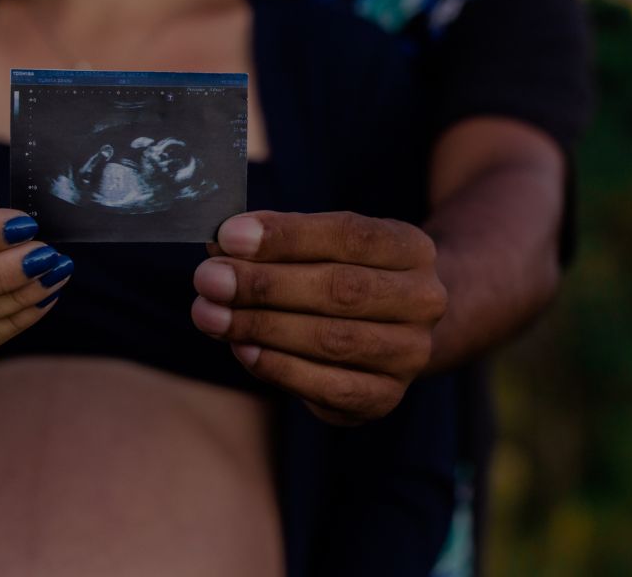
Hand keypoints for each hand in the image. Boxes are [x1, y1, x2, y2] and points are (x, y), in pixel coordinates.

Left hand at [192, 211, 446, 424]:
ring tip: (209, 314)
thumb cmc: (341, 274)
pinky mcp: (384, 397)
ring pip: (333, 340)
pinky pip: (329, 387)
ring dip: (262, 327)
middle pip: (341, 289)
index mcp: (411, 248)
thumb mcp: (319, 244)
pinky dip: (279, 368)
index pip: (349, 235)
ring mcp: (410, 354)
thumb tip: (222, 245)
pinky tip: (242, 349)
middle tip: (208, 280)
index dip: (286, 236)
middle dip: (264, 285)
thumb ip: (275, 240)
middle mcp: (423, 301)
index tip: (229, 236)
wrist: (390, 327)